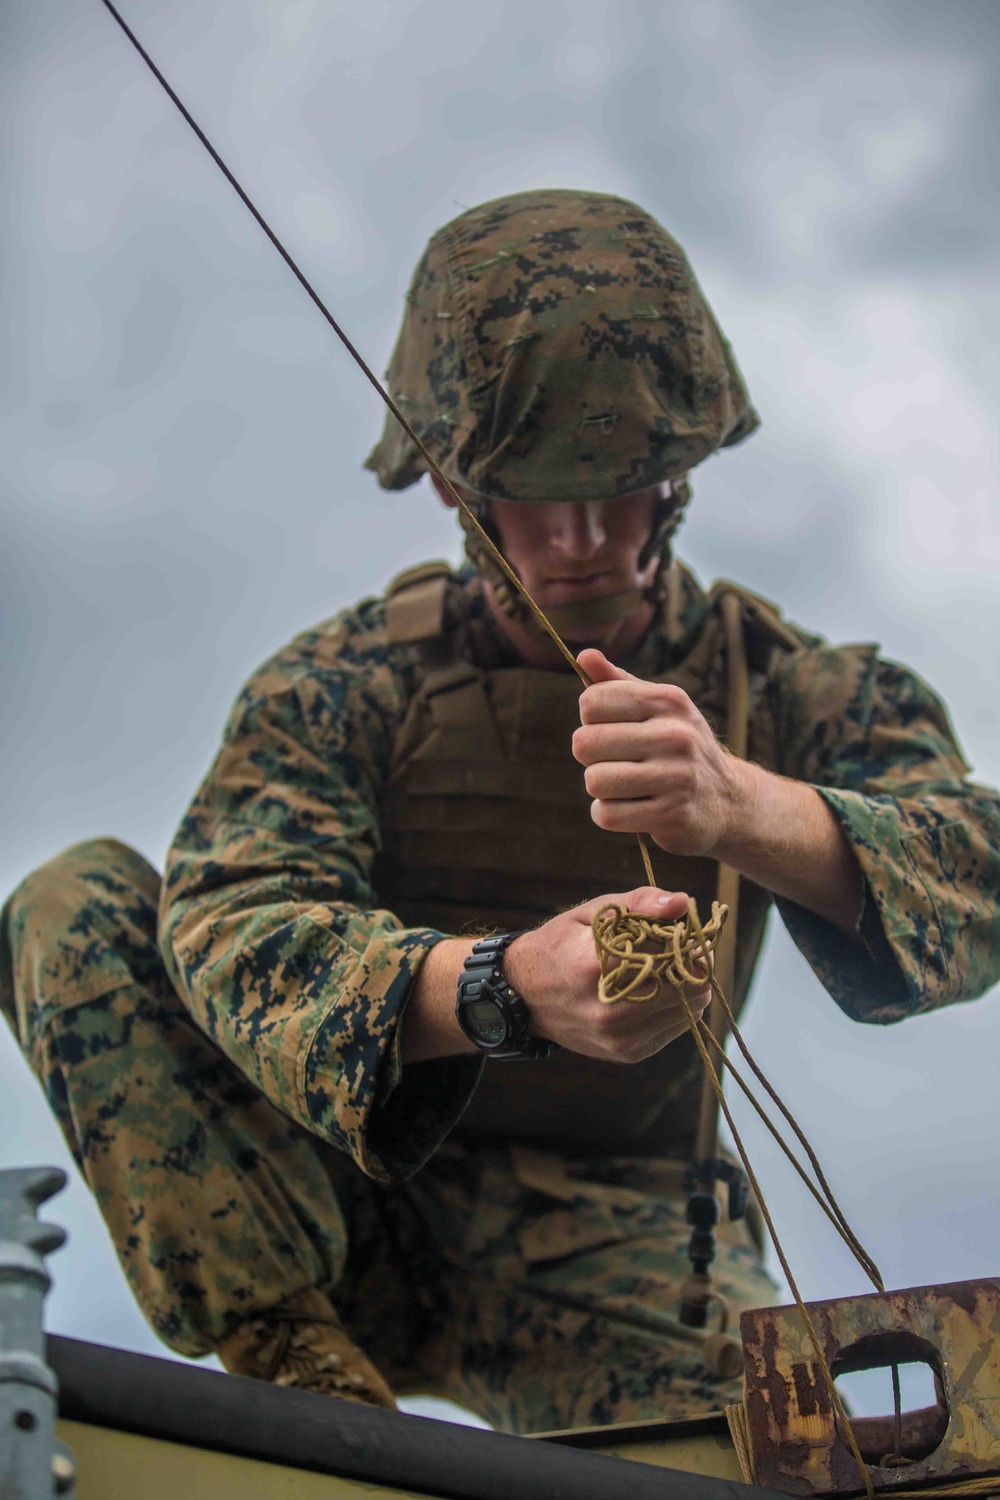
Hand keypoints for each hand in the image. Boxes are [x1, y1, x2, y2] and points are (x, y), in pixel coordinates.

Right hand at [505, 886, 709, 1063]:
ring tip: (665, 970)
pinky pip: (676, 1027)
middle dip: (692, 964)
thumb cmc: (561, 945)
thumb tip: (683, 902)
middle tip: (681, 950)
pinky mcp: (628, 1053)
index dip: (689, 942)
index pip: (676, 956)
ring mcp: (621, 1037)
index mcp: (600, 967)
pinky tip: (654, 991)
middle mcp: (612, 1010)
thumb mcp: (593, 912)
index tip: (686, 933)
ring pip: (691, 1009)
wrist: (524, 995)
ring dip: (686, 987)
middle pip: (692, 987)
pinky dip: (675, 1007)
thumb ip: (640, 902)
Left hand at [572, 647, 748, 858]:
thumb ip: (616, 683)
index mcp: (667, 701)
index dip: (591, 721)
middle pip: (585, 744)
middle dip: (591, 758)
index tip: (612, 730)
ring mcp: (676, 776)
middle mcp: (676, 735)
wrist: (727, 800)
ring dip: (601, 789)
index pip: (591, 702)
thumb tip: (584, 655)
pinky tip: (631, 808)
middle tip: (617, 762)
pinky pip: (607, 815)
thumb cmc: (677, 747)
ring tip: (627, 786)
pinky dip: (608, 814)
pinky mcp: (672, 815)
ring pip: (594, 781)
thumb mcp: (656, 708)